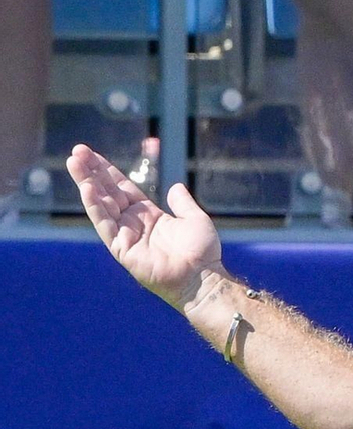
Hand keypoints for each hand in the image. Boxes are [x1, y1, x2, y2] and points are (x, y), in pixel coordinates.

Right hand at [66, 143, 222, 309]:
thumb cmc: (202, 252)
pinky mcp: (122, 250)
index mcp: (147, 214)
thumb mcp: (195, 219)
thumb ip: (182, 202)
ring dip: (87, 184)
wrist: (203, 277)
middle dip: (91, 172)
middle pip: (107, 193)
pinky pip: (105, 225)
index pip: (121, 187)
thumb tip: (176, 187)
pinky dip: (95, 207)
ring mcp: (126, 236)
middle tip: (76, 151)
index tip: (90, 154)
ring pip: (101, 206)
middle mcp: (133, 224)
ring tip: (74, 162)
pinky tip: (86, 189)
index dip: (106, 171)